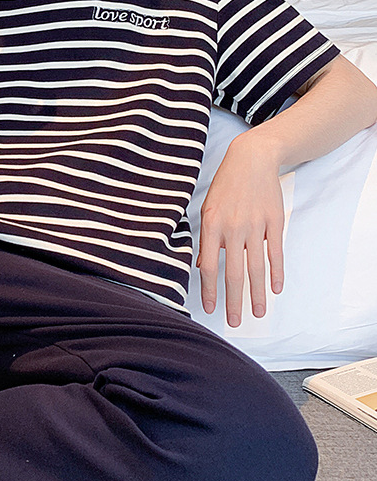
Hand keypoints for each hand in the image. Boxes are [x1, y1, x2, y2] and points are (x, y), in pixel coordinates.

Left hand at [196, 133, 284, 327]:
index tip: (210, 309)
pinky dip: (276, 272)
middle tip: (234, 321)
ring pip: (256, 267)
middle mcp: (233, 228)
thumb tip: (203, 268)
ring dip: (258, 293)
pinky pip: (275, 253)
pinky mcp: (274, 222)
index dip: (210, 291)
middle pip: (233, 273)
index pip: (209, 267)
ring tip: (258, 313)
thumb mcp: (207, 209)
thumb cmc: (225, 186)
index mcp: (211, 225)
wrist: (251, 159)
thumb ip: (206, 239)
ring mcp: (255, 225)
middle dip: (233, 301)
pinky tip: (276, 288)